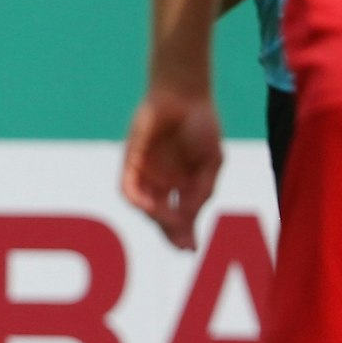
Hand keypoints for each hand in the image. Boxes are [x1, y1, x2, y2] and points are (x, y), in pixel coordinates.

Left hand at [120, 87, 224, 250]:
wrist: (185, 94)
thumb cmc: (202, 125)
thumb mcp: (212, 163)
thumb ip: (202, 191)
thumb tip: (189, 219)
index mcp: (182, 184)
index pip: (180, 216)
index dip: (184, 234)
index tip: (191, 248)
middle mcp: (162, 182)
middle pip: (162, 217)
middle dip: (170, 233)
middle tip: (182, 245)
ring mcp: (146, 173)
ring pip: (146, 206)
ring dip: (159, 218)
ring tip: (175, 222)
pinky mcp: (131, 162)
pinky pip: (129, 189)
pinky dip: (140, 202)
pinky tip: (153, 208)